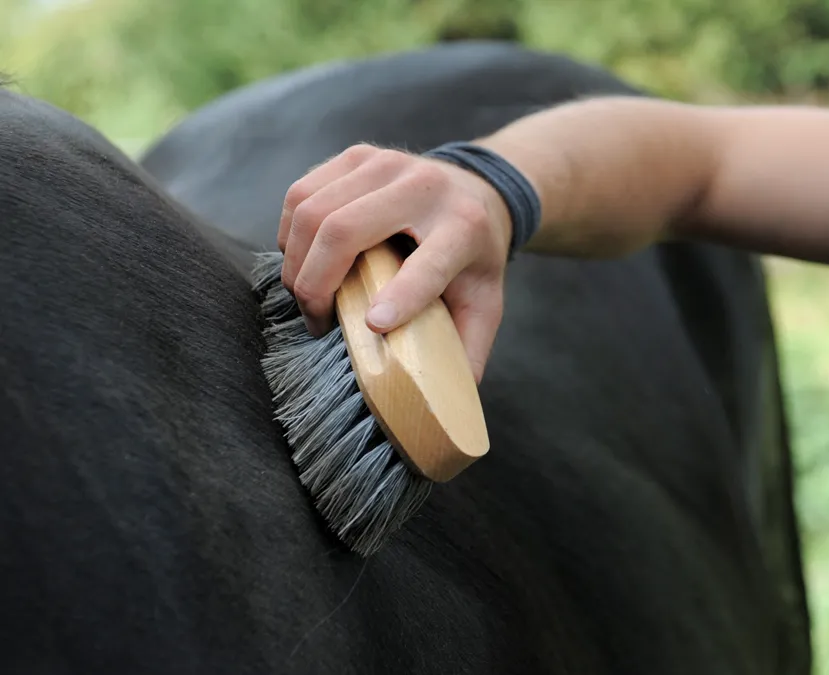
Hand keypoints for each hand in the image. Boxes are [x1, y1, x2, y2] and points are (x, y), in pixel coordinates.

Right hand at [277, 143, 512, 383]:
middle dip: (315, 283)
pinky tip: (302, 260)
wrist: (478, 191)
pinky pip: (300, 193)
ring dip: (295, 262)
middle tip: (317, 322)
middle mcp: (424, 187)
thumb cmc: (475, 260)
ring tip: (307, 296)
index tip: (372, 327)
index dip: (400, 296)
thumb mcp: (486, 304)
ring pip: (312, 210)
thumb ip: (469, 350)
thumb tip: (445, 404)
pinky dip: (290, 233)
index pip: (430, 264)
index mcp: (464, 228)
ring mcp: (385, 163)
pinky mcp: (357, 155)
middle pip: (345, 229)